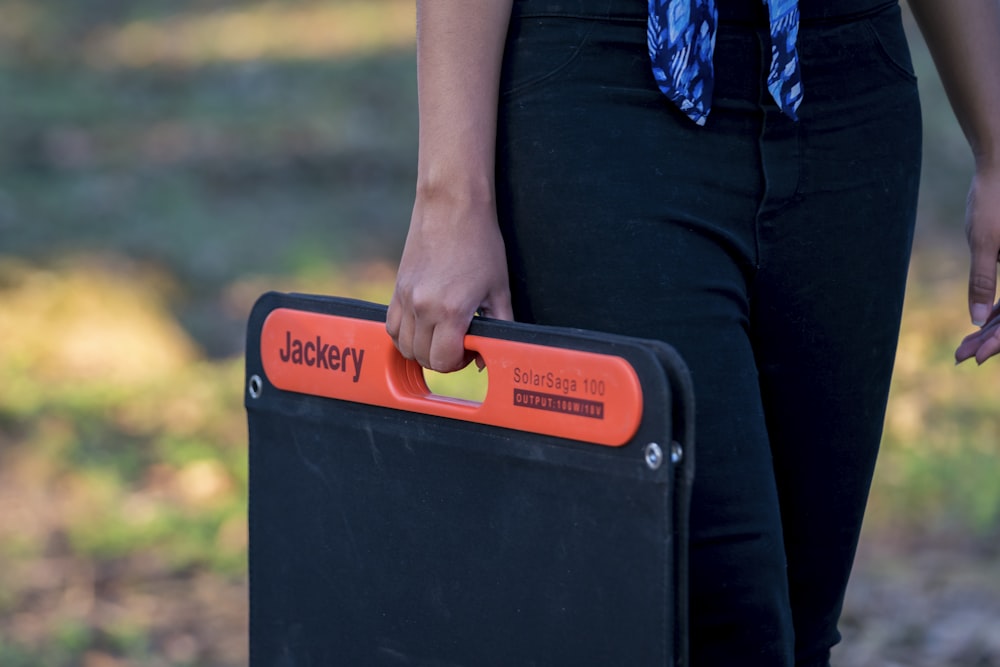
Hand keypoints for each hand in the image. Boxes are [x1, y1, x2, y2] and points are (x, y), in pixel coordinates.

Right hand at [386, 189, 513, 371]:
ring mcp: (406, 297)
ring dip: (422, 349)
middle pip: (423, 358)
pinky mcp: (397, 288)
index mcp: (451, 310)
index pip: (444, 361)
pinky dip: (405, 335)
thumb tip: (487, 357)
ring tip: (442, 335)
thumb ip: (499, 327)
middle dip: (443, 359)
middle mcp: (423, 307)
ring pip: (403, 346)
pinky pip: (391, 326)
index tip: (472, 349)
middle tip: (460, 342)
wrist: (452, 204)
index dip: (461, 362)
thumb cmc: (481, 242)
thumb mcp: (500, 288)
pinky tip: (424, 325)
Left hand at [956, 163, 999, 364]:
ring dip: (993, 327)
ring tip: (965, 347)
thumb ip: (983, 279)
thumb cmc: (994, 198)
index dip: (998, 339)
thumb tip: (976, 317)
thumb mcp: (985, 241)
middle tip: (961, 356)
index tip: (976, 356)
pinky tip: (981, 321)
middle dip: (991, 338)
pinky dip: (998, 307)